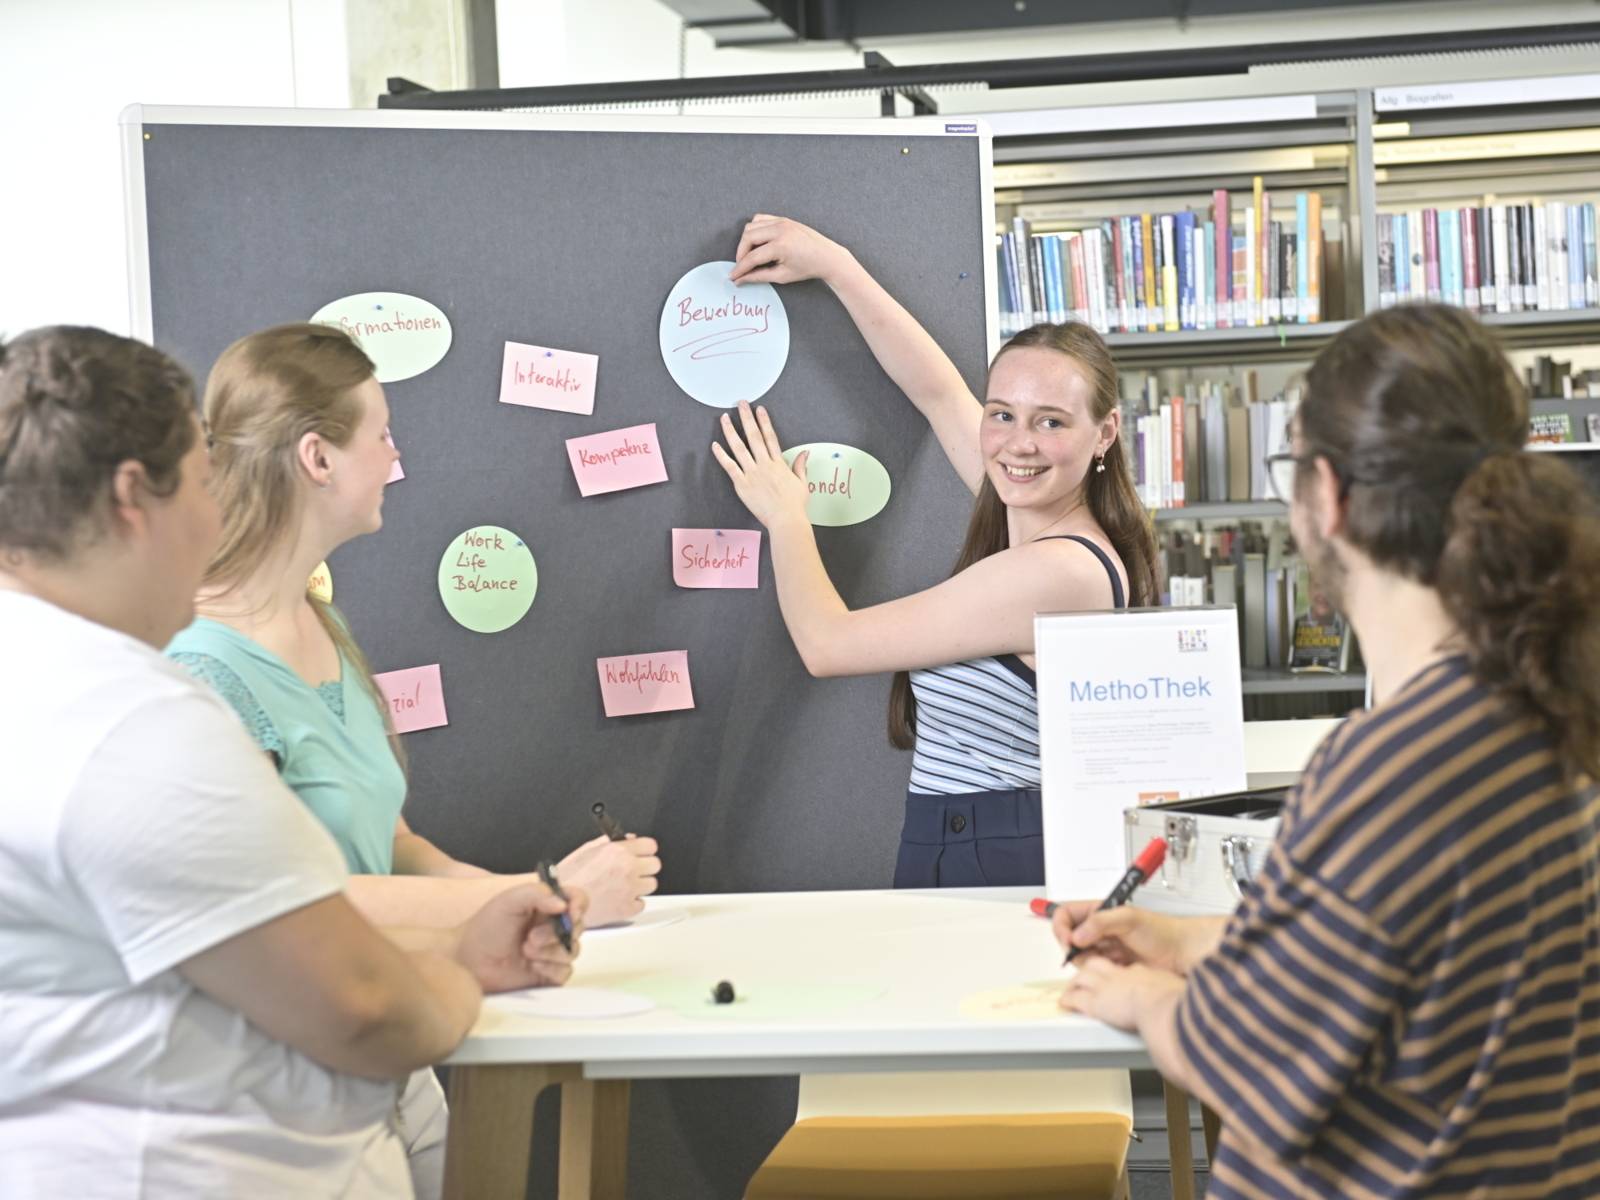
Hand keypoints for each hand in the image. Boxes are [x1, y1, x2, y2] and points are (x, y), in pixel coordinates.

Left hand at [455, 882, 585, 991]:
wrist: (469, 960)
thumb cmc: (486, 927)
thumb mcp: (509, 901)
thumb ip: (537, 894)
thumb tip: (564, 905)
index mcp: (547, 906)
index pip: (577, 900)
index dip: (579, 904)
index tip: (570, 911)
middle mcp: (553, 928)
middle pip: (578, 927)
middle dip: (556, 932)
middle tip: (531, 937)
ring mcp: (552, 952)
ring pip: (573, 950)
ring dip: (551, 951)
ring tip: (525, 951)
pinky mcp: (549, 974)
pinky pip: (565, 971)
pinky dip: (551, 968)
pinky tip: (532, 966)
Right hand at [557, 834, 661, 927]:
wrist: (560, 903)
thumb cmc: (567, 878)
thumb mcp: (585, 851)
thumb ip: (610, 842)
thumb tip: (627, 839)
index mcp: (617, 851)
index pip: (650, 845)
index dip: (645, 850)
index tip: (642, 854)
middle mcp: (627, 868)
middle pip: (655, 864)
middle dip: (645, 867)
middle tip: (633, 871)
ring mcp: (629, 889)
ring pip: (652, 885)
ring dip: (640, 886)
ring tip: (624, 887)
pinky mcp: (627, 908)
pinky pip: (641, 904)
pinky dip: (632, 903)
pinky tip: (619, 899)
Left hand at [711, 401, 811, 529]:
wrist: (785, 519)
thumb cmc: (794, 505)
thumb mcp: (802, 483)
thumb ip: (800, 466)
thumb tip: (805, 453)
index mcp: (779, 463)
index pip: (770, 437)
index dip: (764, 421)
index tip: (759, 409)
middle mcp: (764, 464)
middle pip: (754, 436)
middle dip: (746, 418)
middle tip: (741, 404)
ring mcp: (752, 473)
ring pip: (739, 448)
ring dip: (731, 431)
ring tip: (724, 418)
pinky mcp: (742, 484)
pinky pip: (730, 466)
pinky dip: (722, 455)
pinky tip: (715, 445)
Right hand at [730, 214, 853, 286]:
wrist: (827, 256)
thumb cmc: (807, 268)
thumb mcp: (782, 276)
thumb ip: (759, 277)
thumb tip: (741, 280)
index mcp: (781, 246)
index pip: (752, 257)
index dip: (740, 268)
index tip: (733, 276)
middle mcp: (780, 230)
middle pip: (748, 238)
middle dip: (740, 253)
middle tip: (741, 266)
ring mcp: (781, 222)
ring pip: (751, 226)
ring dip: (746, 241)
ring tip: (749, 255)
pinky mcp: (783, 219)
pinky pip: (760, 219)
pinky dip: (754, 229)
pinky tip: (757, 241)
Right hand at [1050, 903, 1206, 975]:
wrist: (1180, 953)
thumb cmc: (1162, 931)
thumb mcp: (1129, 919)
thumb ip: (1100, 922)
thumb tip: (1078, 934)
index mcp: (1099, 911)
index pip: (1066, 914)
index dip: (1062, 926)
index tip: (1068, 939)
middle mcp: (1098, 929)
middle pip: (1069, 937)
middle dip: (1071, 946)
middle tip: (1081, 953)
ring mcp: (1104, 948)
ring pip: (1079, 955)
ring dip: (1084, 960)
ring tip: (1100, 961)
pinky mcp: (1110, 965)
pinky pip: (1093, 969)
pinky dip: (1096, 971)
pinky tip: (1109, 969)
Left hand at [1060, 958, 1182, 1031]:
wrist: (1160, 1005)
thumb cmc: (1172, 1001)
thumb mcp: (1175, 991)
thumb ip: (1172, 993)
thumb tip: (1180, 1003)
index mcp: (1143, 973)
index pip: (1125, 969)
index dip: (1118, 972)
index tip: (1118, 977)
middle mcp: (1121, 976)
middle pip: (1099, 964)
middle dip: (1090, 968)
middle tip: (1085, 976)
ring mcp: (1106, 986)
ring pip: (1083, 977)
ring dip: (1076, 982)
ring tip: (1071, 988)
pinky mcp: (1095, 1001)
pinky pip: (1076, 998)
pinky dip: (1069, 1000)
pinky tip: (1064, 1002)